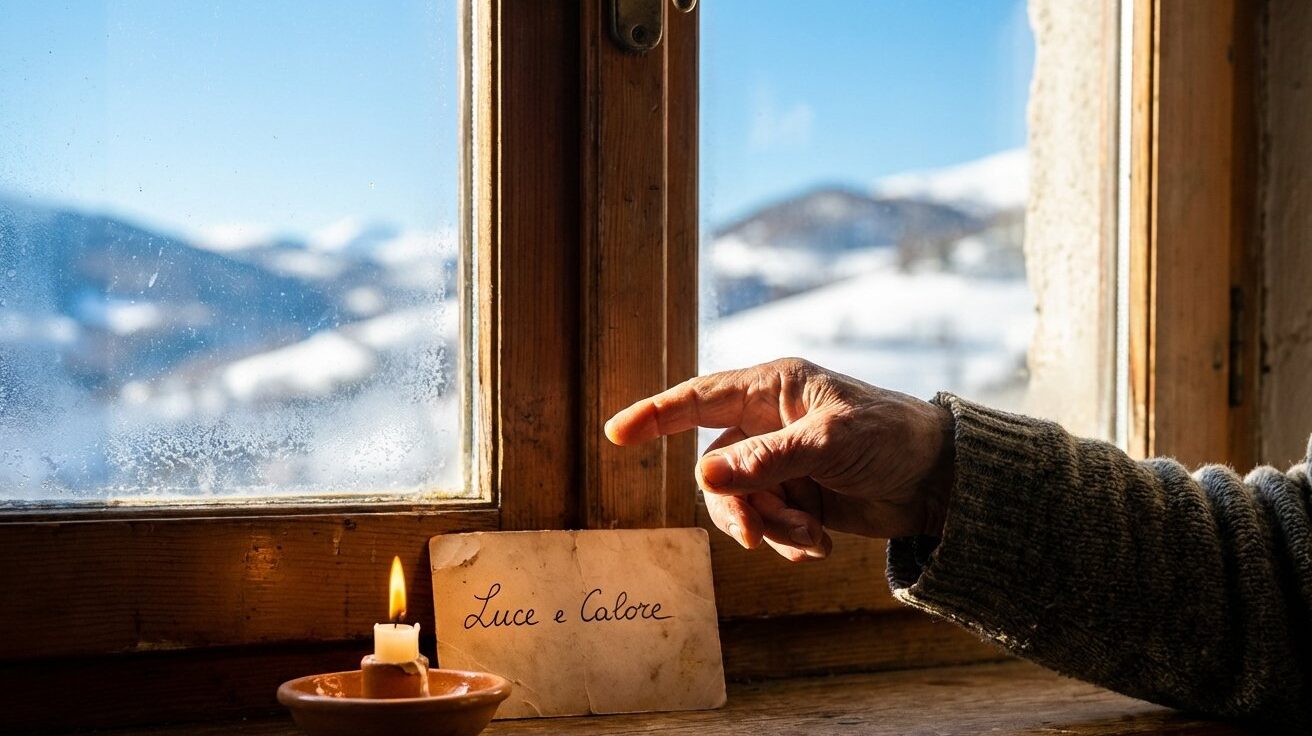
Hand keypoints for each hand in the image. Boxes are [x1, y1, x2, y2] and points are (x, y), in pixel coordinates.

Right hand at [605, 358, 955, 561]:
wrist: (942, 481)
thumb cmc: (892, 437)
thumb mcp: (830, 443)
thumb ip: (766, 460)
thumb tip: (705, 478)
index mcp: (774, 389)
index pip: (700, 398)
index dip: (656, 415)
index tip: (616, 434)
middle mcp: (769, 423)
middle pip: (715, 467)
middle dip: (734, 505)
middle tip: (755, 535)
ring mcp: (781, 461)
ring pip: (739, 502)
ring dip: (768, 526)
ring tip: (809, 537)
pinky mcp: (797, 496)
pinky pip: (767, 523)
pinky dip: (788, 538)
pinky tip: (821, 546)